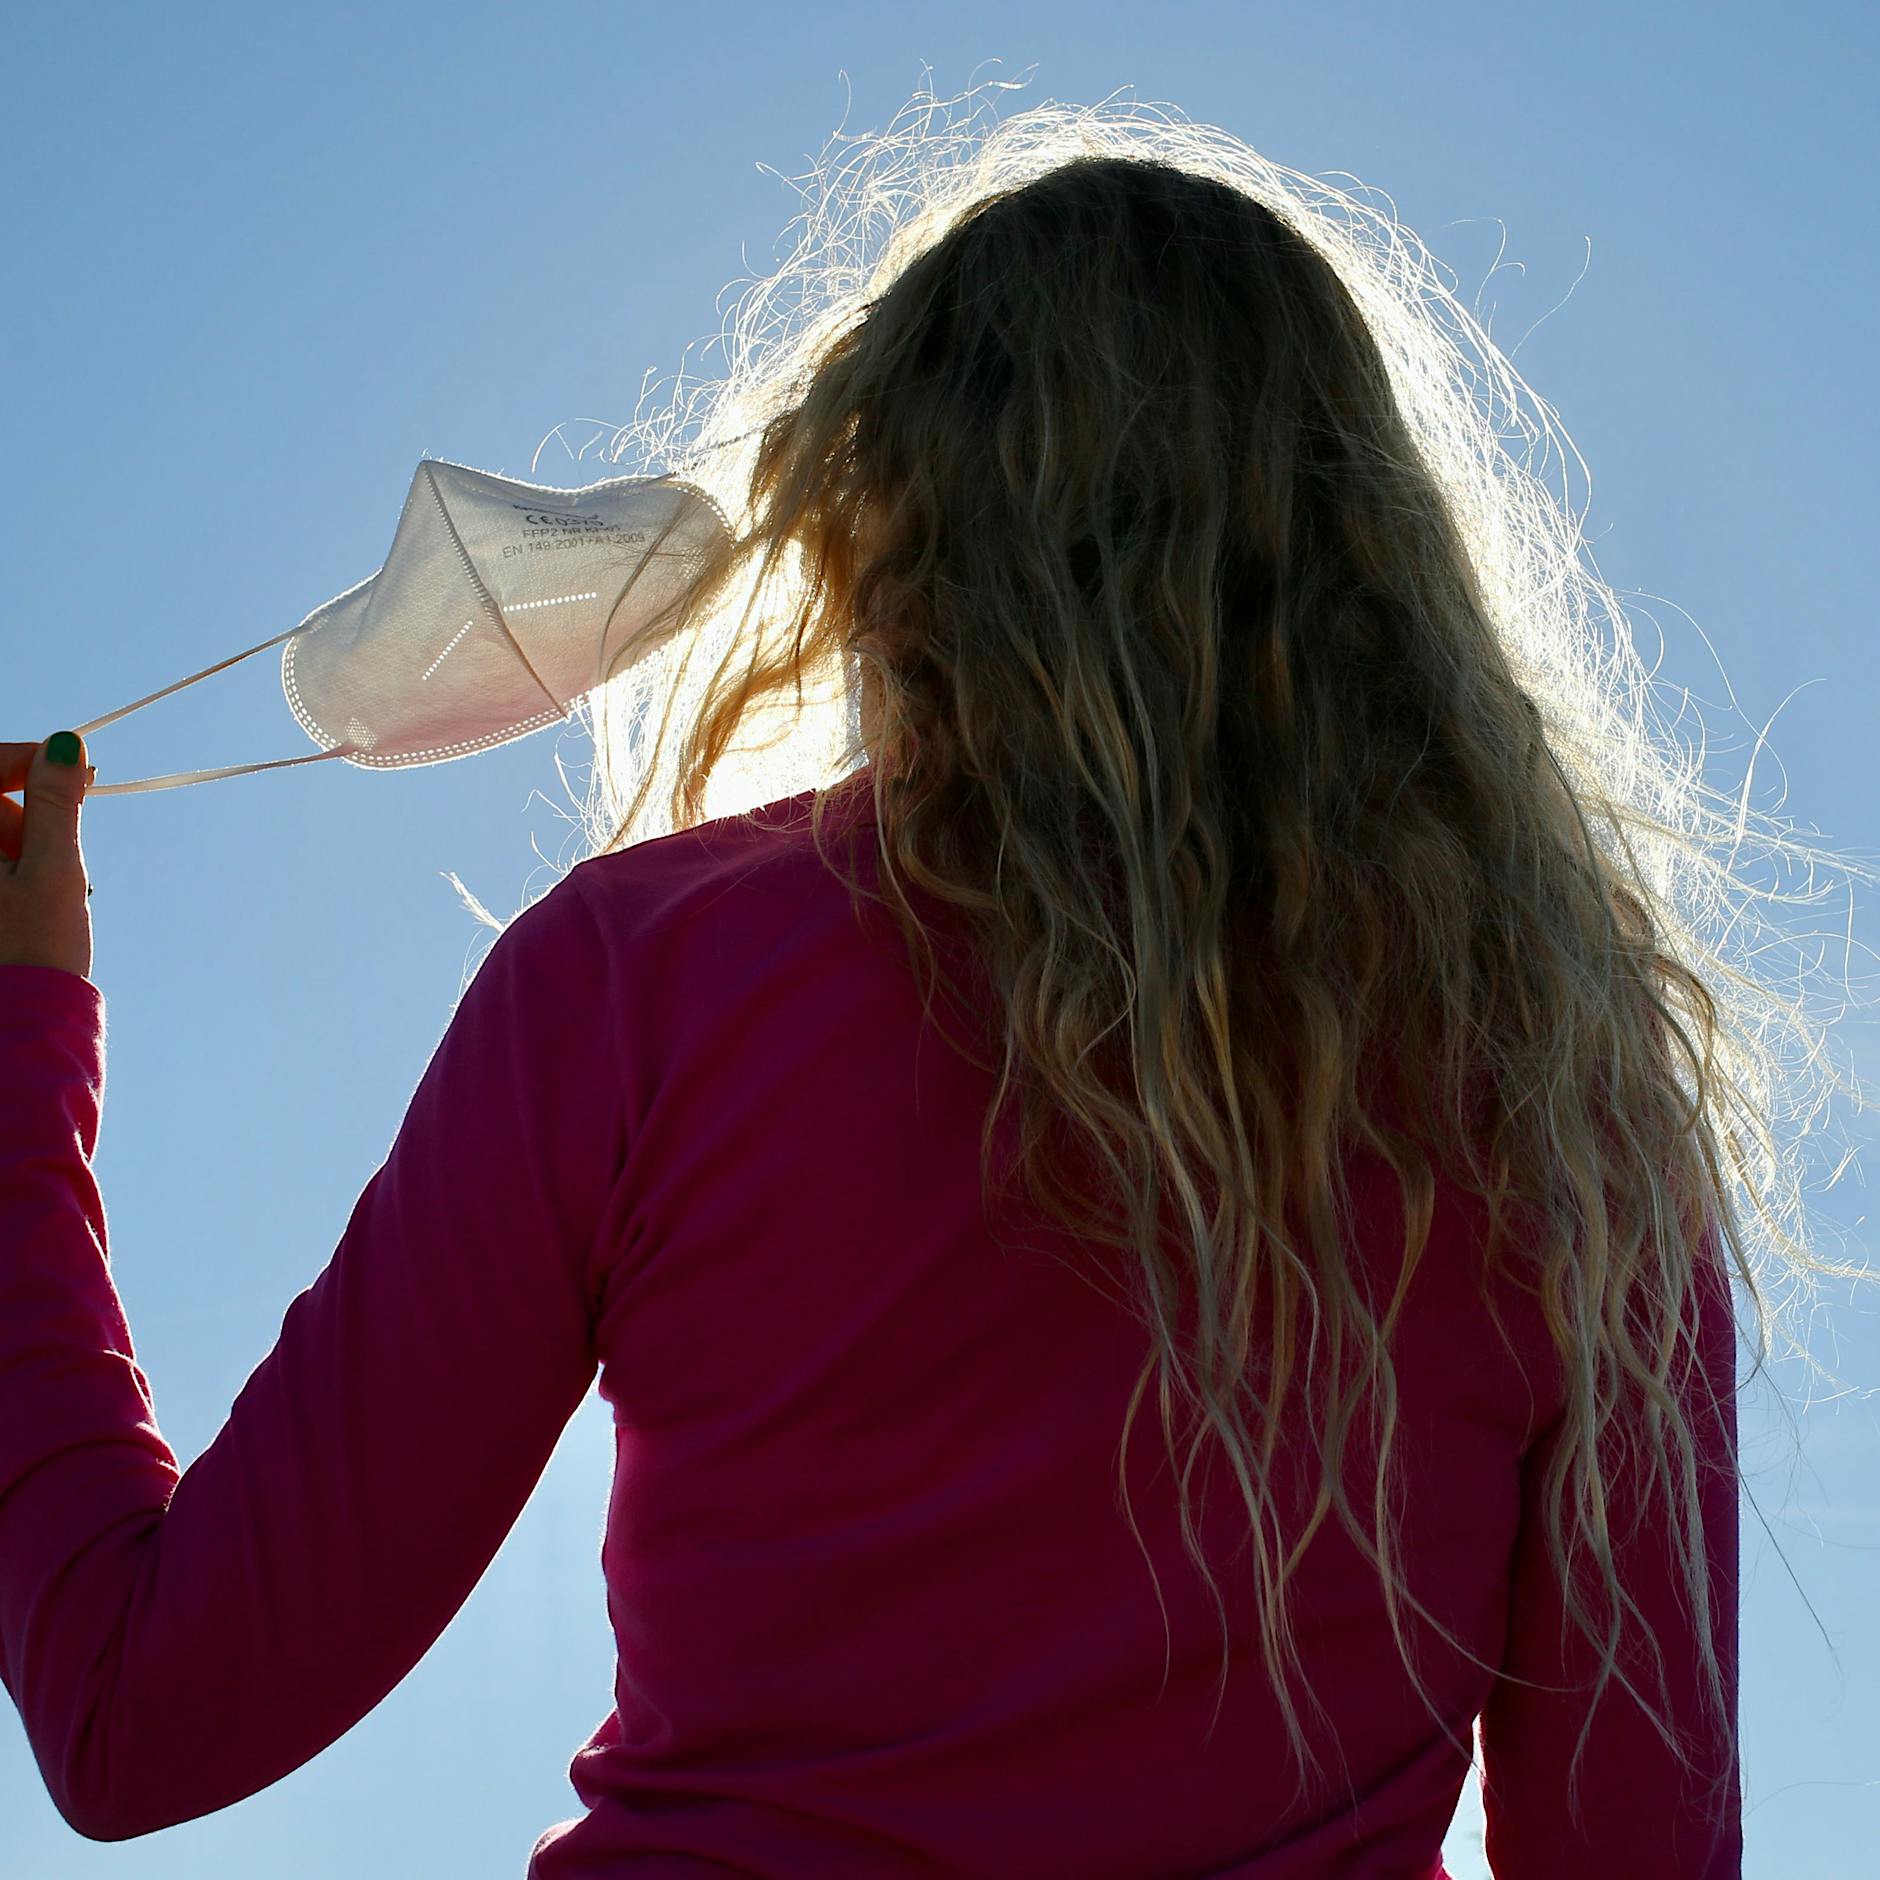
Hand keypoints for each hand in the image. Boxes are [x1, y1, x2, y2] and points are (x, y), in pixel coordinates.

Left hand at [1, 733, 96, 980]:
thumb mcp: (53, 870)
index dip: (23, 758)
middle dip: (26, 813)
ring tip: (52, 886)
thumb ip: (56, 803)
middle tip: (61, 848)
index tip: (69, 766)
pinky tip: (32, 895)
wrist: (22, 1021)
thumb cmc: (34, 952)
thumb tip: (63, 743)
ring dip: (24, 842)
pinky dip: (12, 864)